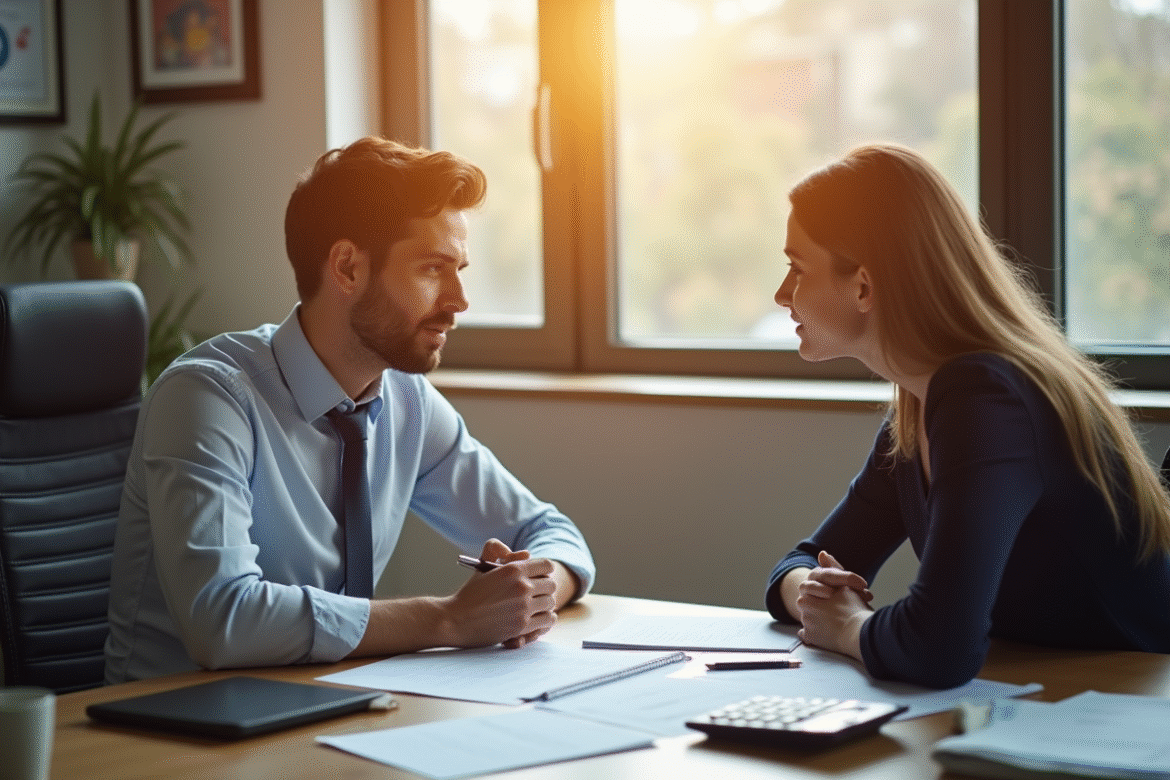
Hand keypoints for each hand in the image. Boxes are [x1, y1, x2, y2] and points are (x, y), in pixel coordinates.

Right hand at [443, 539, 557, 648]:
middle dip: (544, 588)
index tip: (538, 576)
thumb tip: (527, 554)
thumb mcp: (482, 565)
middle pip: (551, 585)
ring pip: (551, 603)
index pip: (547, 566)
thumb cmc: (469, 593)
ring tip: (536, 606)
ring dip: (544, 604)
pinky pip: (547, 620)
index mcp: (513, 569)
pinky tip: (537, 618)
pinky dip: (545, 620)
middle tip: (535, 593)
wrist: (455, 620)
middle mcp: (521, 587)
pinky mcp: (521, 627)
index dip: (543, 570)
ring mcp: (523, 608)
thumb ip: (501, 552)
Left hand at [795, 551, 872, 658]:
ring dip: (818, 619)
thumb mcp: (845, 583)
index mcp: (808, 592)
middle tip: (838, 611)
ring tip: (836, 622)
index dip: (826, 594)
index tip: (836, 598)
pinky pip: (806, 635)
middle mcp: (803, 607)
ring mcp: (805, 622)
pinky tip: (826, 633)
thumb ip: (832, 567)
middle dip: (820, 606)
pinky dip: (814, 634)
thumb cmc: (853, 607)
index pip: (811, 590)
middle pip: (808, 604)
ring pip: (808, 618)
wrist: (858, 633)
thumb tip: (823, 554)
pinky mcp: (810, 637)